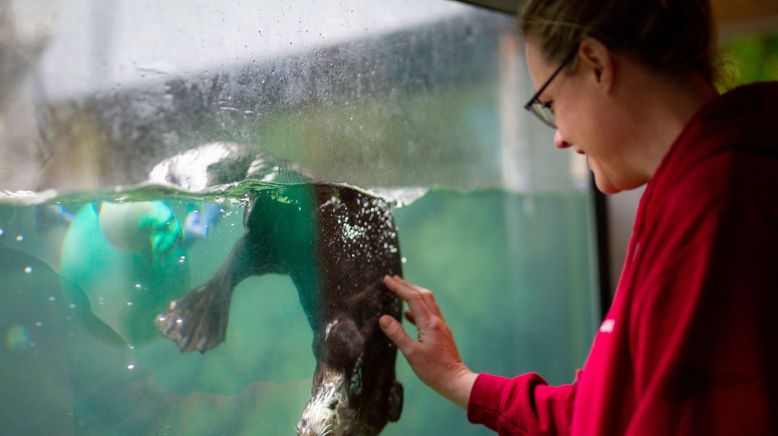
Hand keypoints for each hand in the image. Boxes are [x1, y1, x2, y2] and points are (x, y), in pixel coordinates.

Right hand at [379, 275, 477, 408]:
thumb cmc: (433, 370)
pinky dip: (417, 309)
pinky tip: (408, 315)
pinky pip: (428, 314)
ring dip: (414, 294)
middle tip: (393, 279)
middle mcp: (436, 321)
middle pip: (423, 295)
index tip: (387, 279)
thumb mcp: (411, 353)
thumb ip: (397, 334)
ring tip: (400, 291)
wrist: (455, 381)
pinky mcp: (441, 334)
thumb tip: (383, 318)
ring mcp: (440, 327)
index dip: (399, 287)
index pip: (413, 298)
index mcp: (429, 323)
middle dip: (408, 285)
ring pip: (428, 303)